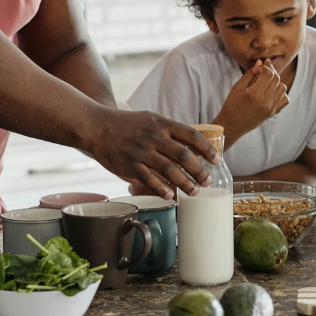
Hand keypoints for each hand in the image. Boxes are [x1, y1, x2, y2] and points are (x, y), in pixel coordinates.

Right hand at [87, 110, 219, 198]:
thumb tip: (192, 146)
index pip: (191, 135)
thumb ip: (170, 132)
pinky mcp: (130, 165)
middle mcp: (154, 138)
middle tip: (208, 181)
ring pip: (169, 169)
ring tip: (195, 192)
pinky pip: (149, 179)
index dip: (207, 149)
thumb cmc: (127, 124)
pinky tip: (171, 196)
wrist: (98, 127)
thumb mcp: (151, 120)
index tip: (217, 160)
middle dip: (199, 170)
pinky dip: (161, 188)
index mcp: (162, 125)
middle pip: (183, 155)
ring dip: (185, 182)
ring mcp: (142, 152)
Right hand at [216, 60, 289, 140]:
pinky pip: (285, 99)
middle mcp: (266, 102)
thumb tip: (260, 62)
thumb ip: (250, 73)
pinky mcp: (273, 113)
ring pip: (283, 87)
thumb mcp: (238, 87)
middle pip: (276, 79)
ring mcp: (271, 108)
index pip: (268, 74)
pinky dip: (281, 93)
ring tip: (266, 81)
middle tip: (263, 68)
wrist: (232, 125)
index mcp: (255, 94)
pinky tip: (271, 91)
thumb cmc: (232, 105)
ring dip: (276, 81)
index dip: (264, 67)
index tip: (257, 68)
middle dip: (271, 70)